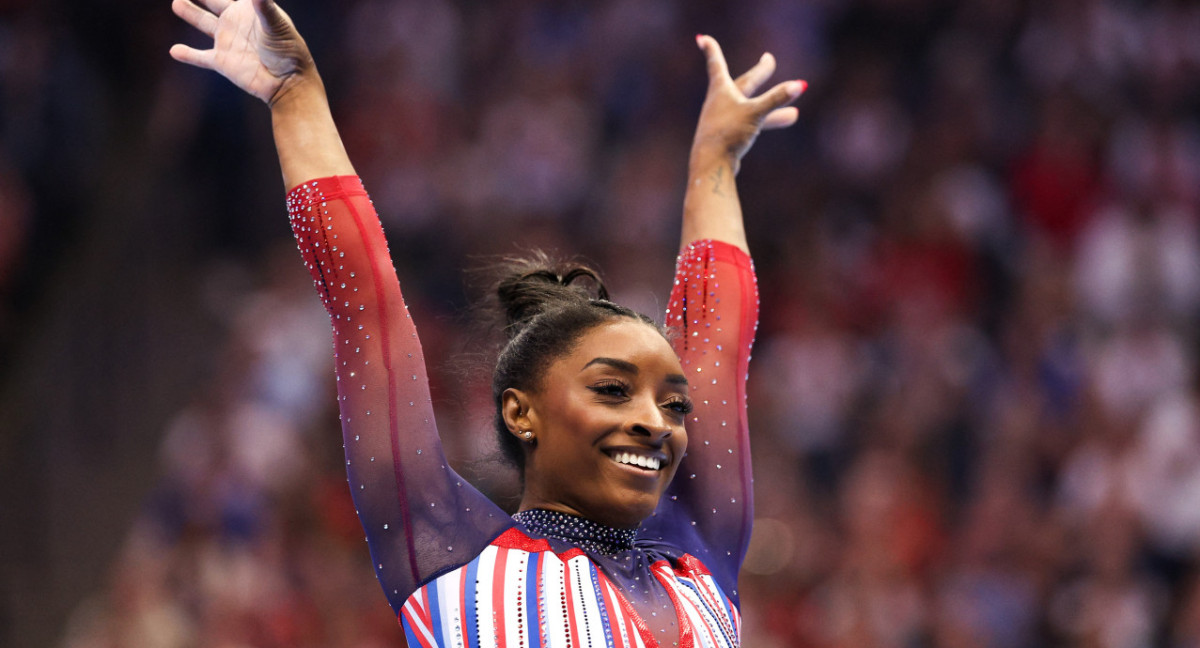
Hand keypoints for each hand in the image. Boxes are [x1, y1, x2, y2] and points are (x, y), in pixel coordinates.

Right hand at [170, 0, 313, 105]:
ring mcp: (228, 42)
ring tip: (177, 3)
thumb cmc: (288, 51)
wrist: (287, 83)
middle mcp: (237, 23)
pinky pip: (200, 57)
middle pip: (214, 3)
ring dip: (191, 13)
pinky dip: (188, 55)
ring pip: (203, 23)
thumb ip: (264, 6)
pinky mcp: (222, 62)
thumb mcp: (277, 25)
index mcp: (250, 10)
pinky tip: (174, 51)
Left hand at [691, 35, 805, 173]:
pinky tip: (781, 126)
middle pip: (743, 83)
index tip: (702, 39)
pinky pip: (752, 124)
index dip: (711, 49)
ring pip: (752, 107)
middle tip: (769, 60)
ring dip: (772, 106)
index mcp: (721, 90)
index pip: (716, 63)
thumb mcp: (756, 113)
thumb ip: (777, 99)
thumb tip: (800, 85)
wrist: (711, 165)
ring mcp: (724, 120)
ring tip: (795, 114)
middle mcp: (720, 102)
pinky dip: (767, 122)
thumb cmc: (728, 134)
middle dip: (758, 73)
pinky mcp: (729, 136)